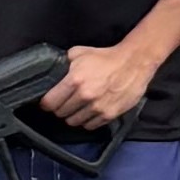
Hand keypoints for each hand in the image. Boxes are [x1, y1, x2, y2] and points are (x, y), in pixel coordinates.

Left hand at [43, 32, 164, 133]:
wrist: (133, 63)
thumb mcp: (79, 53)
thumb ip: (63, 63)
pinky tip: (89, 111)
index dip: (46, 103)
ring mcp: (97, 107)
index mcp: (74, 80)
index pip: (50, 102)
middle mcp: (85, 96)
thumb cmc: (106, 58)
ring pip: (73, 122)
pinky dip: (87, 121)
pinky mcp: (109, 114)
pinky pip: (90, 126)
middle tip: (64, 103)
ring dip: (73, 116)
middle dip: (60, 108)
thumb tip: (51, 70)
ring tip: (77, 107)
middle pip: (60, 113)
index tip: (48, 102)